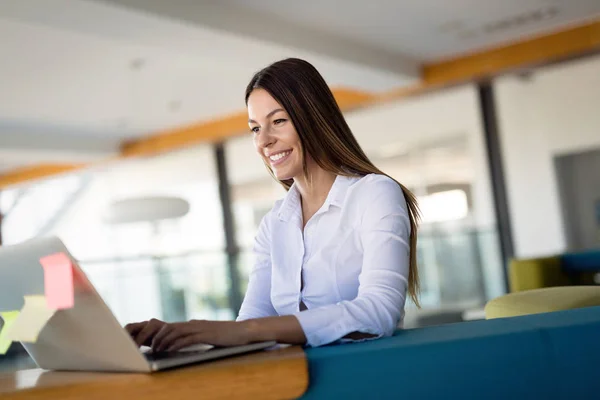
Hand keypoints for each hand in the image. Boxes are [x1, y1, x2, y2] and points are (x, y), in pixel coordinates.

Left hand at [126, 319, 251, 351]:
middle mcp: (194, 324)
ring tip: (155, 349)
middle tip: (148, 346)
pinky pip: (188, 338)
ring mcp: (200, 328)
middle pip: (169, 327)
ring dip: (164, 340)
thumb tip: (184, 342)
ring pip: (176, 332)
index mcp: (193, 324)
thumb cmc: (227, 336)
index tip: (148, 342)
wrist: (244, 332)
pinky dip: (177, 343)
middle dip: (156, 336)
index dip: (158, 333)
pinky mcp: (206, 335)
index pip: (171, 326)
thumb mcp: (209, 336)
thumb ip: (196, 337)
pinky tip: (170, 349)